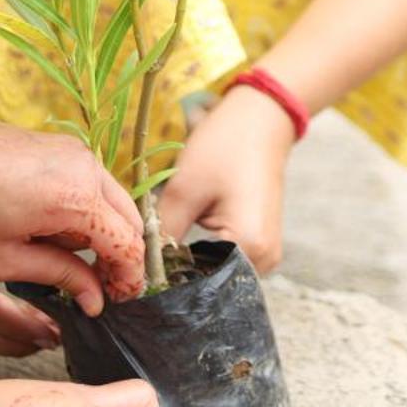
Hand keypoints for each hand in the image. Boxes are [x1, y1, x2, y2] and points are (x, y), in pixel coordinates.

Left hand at [0, 121, 144, 308]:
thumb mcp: (5, 258)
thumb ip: (60, 276)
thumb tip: (95, 300)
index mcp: (76, 201)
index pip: (127, 246)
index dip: (127, 279)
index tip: (115, 302)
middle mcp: (87, 170)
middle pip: (131, 223)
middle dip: (120, 258)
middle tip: (97, 287)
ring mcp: (78, 154)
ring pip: (115, 203)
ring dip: (105, 235)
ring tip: (72, 261)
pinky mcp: (66, 147)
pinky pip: (95, 185)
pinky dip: (90, 212)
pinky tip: (58, 231)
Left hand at [154, 85, 292, 271]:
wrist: (262, 120)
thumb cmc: (225, 146)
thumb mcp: (184, 189)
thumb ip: (162, 235)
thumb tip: (141, 269)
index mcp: (249, 246)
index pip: (199, 286)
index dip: (166, 282)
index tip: (138, 272)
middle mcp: (265, 260)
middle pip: (211, 286)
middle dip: (178, 276)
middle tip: (147, 261)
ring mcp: (267, 255)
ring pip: (218, 277)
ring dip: (191, 267)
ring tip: (165, 251)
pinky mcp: (263, 245)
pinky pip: (228, 264)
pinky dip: (205, 258)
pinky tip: (186, 244)